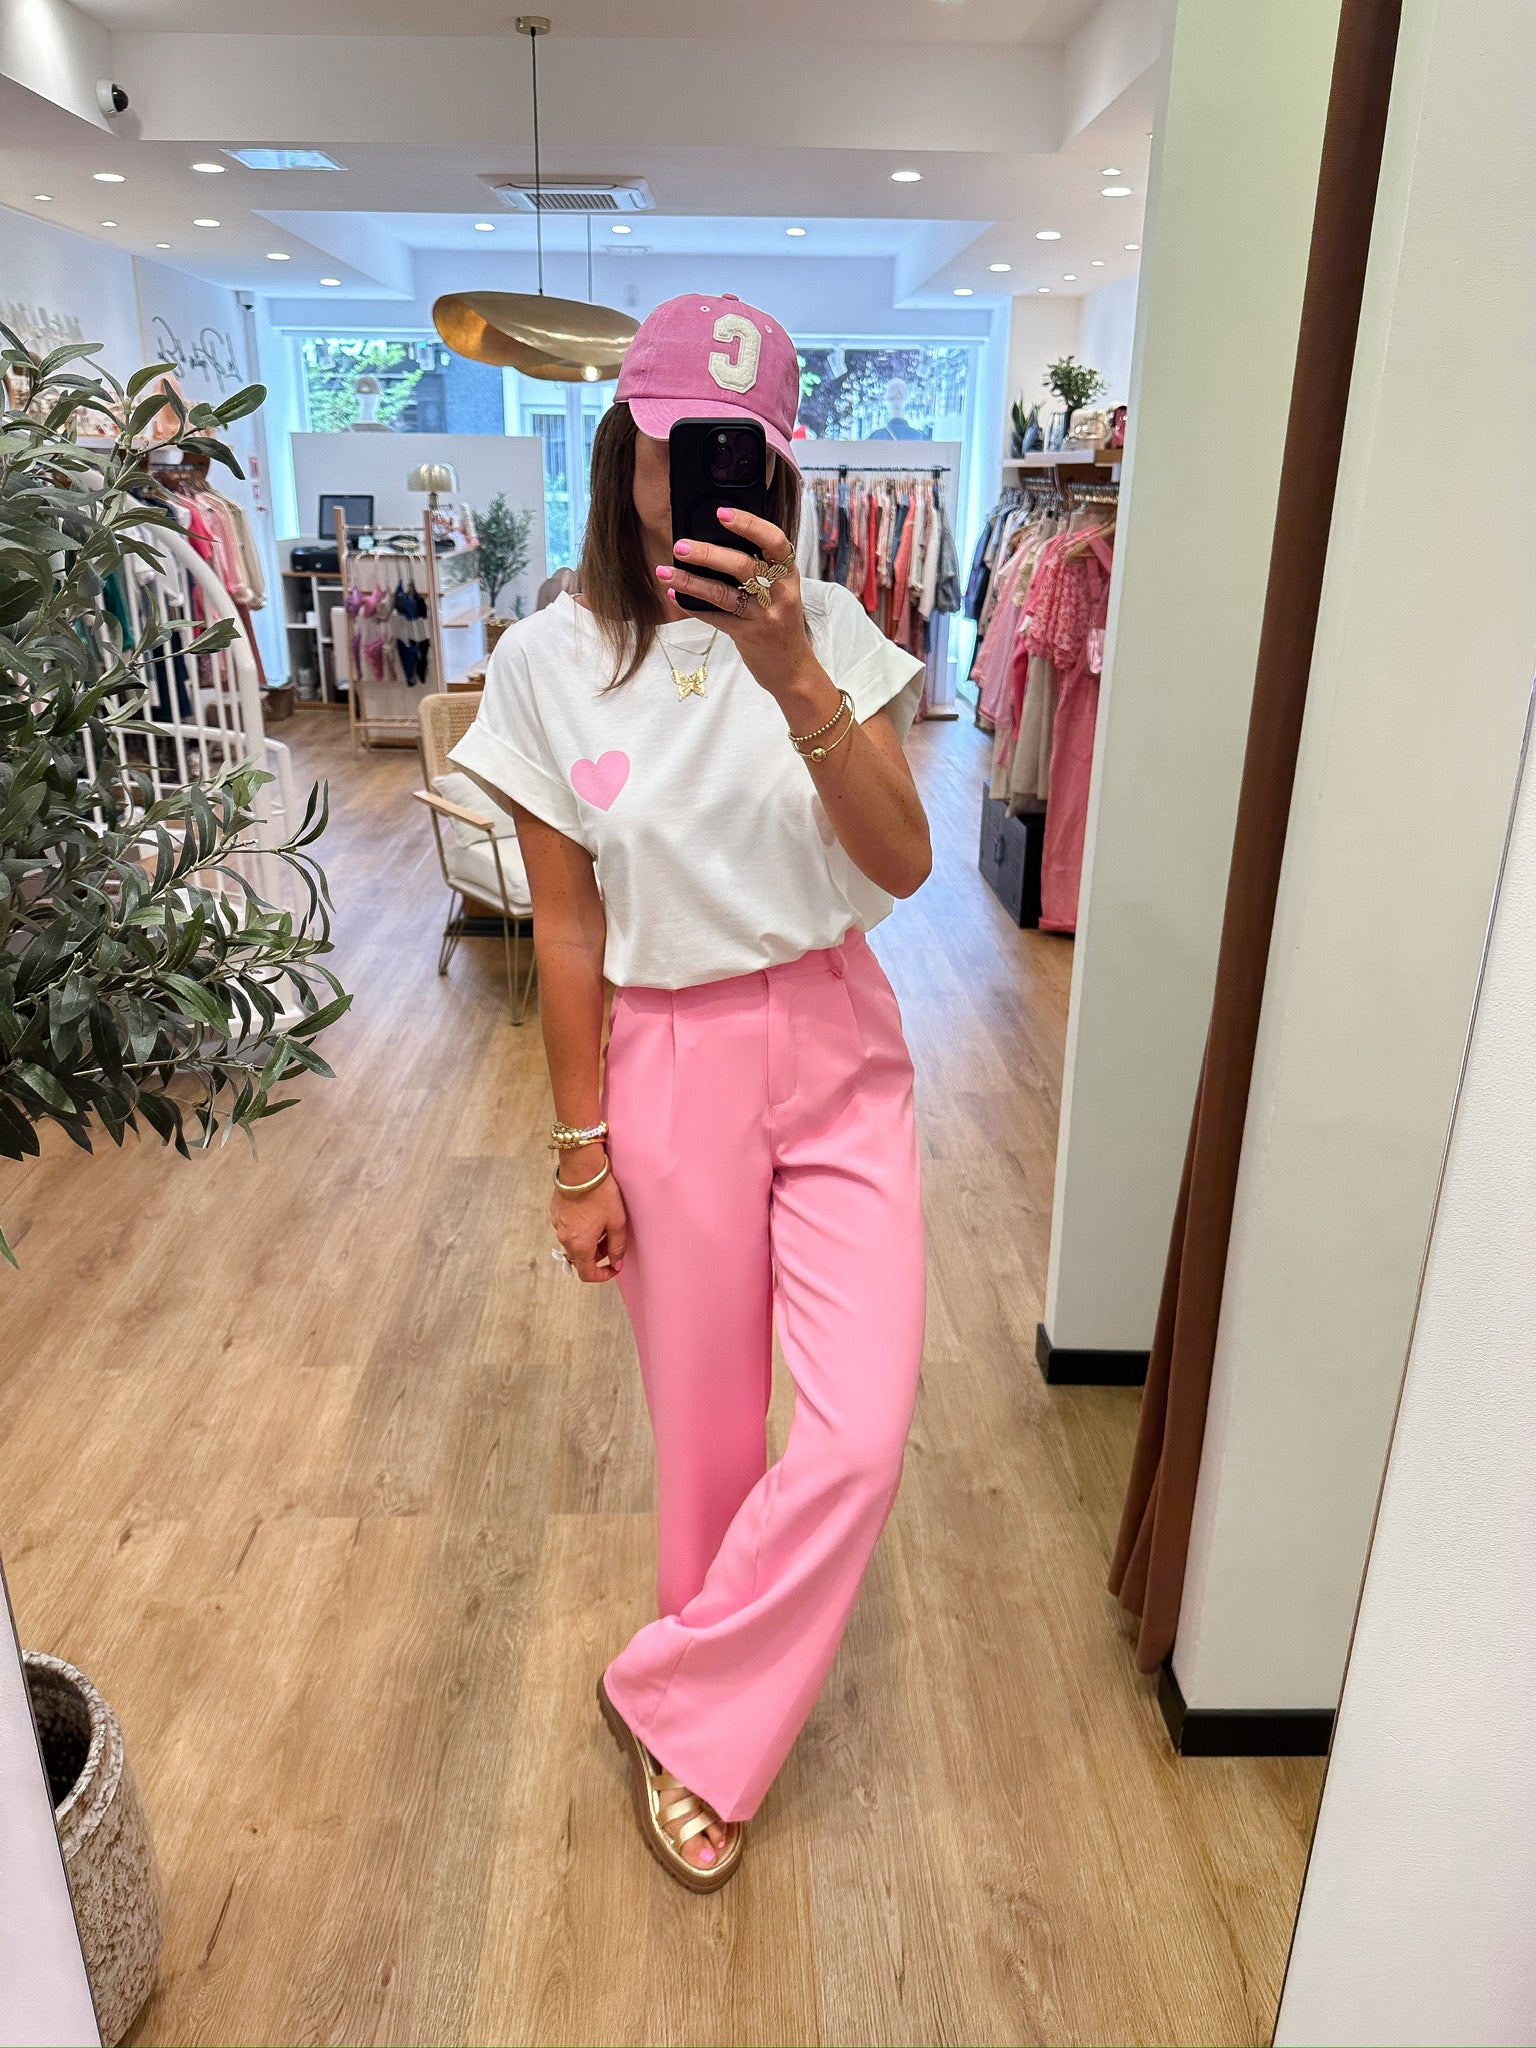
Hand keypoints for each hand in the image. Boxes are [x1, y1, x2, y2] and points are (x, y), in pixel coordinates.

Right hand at [552, 1147, 627, 1282]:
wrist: (581, 1168)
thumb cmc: (601, 1194)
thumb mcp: (617, 1222)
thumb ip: (617, 1247)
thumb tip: (617, 1263)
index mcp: (580, 1245)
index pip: (587, 1274)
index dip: (603, 1275)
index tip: (614, 1267)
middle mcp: (565, 1239)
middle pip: (581, 1258)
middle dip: (598, 1255)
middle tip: (612, 1240)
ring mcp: (557, 1225)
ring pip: (574, 1243)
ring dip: (588, 1241)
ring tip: (602, 1223)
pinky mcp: (555, 1213)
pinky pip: (568, 1229)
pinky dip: (579, 1229)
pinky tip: (590, 1213)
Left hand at [655, 508, 827, 710]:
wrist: (792, 668)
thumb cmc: (780, 620)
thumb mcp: (780, 589)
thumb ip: (759, 567)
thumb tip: (717, 540)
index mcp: (788, 573)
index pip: (774, 540)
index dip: (749, 524)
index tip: (722, 513)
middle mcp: (780, 593)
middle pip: (743, 566)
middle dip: (708, 554)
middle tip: (680, 546)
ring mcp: (764, 616)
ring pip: (724, 594)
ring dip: (691, 581)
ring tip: (665, 571)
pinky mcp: (748, 636)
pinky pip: (715, 618)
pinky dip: (692, 605)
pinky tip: (674, 595)